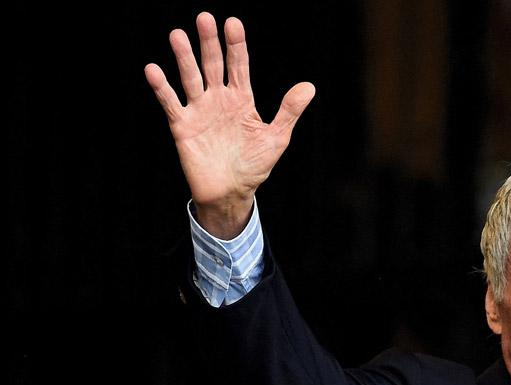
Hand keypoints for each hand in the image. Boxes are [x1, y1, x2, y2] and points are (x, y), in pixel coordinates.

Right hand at [144, 12, 314, 237]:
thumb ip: (289, 111)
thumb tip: (310, 87)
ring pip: (190, 78)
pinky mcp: (183, 126)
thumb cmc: (255, 165)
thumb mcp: (276, 138)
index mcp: (242, 99)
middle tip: (204, 18)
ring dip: (184, 58)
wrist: (231, 192)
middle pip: (212, 64)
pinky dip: (162, 88)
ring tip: (178, 34)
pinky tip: (153, 69)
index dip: (236, 45)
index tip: (233, 23)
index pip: (239, 66)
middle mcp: (219, 99)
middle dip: (209, 42)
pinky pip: (171, 103)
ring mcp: (200, 110)